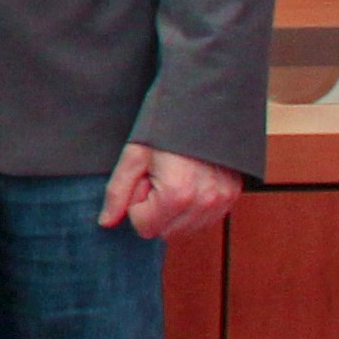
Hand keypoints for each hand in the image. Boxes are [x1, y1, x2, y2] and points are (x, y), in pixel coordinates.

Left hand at [102, 141, 242, 239]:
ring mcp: (222, 201)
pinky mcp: (232, 197)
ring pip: (184, 229)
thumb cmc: (165, 128)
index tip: (143, 179)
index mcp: (177, 195)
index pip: (144, 227)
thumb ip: (117, 192)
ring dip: (173, 210)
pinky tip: (189, 181)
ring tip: (174, 176)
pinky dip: (191, 208)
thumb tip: (106, 223)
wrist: (202, 106)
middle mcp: (204, 203)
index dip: (136, 204)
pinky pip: (204, 220)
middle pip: (164, 231)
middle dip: (154, 208)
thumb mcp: (133, 155)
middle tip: (158, 176)